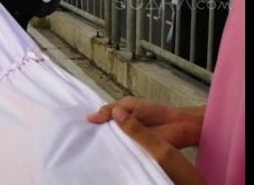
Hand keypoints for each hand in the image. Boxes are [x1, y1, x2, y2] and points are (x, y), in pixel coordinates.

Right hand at [86, 96, 204, 148]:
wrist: (178, 125)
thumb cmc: (156, 112)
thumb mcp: (129, 104)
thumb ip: (110, 110)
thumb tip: (90, 118)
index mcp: (118, 116)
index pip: (100, 120)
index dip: (91, 123)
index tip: (79, 127)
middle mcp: (120, 130)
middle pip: (103, 133)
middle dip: (95, 134)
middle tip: (81, 138)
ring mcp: (126, 141)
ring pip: (111, 143)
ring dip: (104, 143)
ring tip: (90, 146)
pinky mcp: (133, 152)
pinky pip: (122, 153)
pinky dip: (115, 153)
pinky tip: (105, 153)